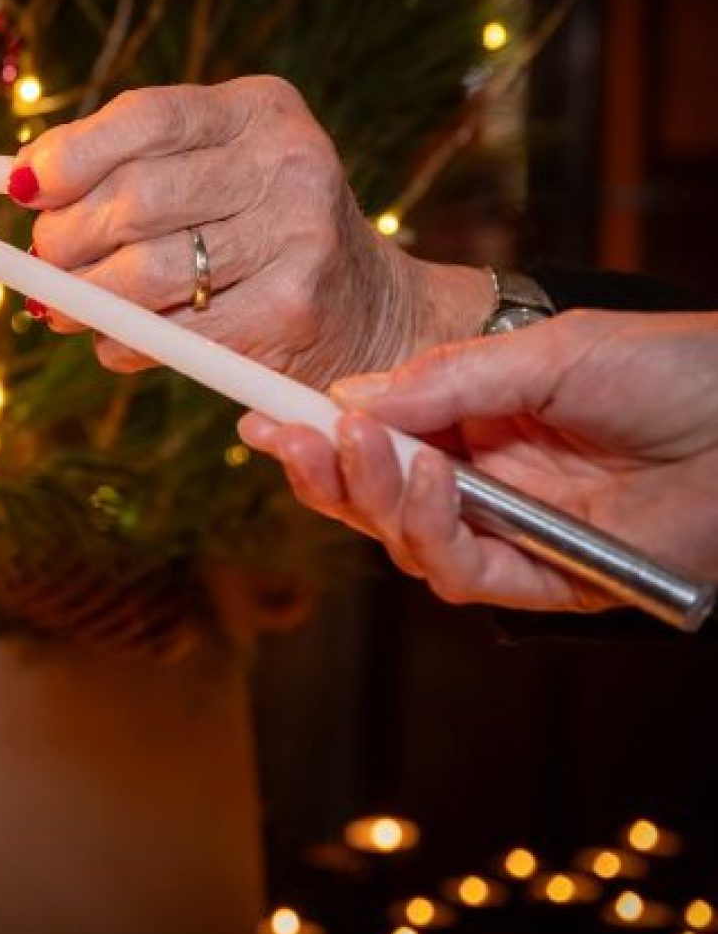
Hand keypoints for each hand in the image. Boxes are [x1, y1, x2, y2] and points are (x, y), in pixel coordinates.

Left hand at [12, 77, 492, 385]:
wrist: (367, 307)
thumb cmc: (260, 232)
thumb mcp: (214, 171)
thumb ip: (131, 167)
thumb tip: (25, 182)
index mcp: (260, 109)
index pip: (147, 117)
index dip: (71, 154)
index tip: (21, 188)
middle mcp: (288, 161)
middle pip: (137, 196)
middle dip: (66, 236)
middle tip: (40, 259)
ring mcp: (298, 235)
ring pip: (146, 271)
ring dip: (82, 297)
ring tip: (58, 307)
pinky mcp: (292, 309)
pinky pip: (173, 332)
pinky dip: (124, 343)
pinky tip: (116, 341)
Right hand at [238, 310, 717, 612]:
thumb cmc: (677, 371)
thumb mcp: (549, 352)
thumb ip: (446, 381)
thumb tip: (346, 400)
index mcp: (478, 423)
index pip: (377, 437)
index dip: (314, 430)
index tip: (258, 412)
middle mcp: (484, 483)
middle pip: (373, 497)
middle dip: (322, 471)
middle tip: (286, 436)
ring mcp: (513, 535)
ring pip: (405, 540)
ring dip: (371, 496)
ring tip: (363, 445)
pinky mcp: (549, 581)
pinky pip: (466, 574)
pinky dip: (432, 533)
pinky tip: (431, 481)